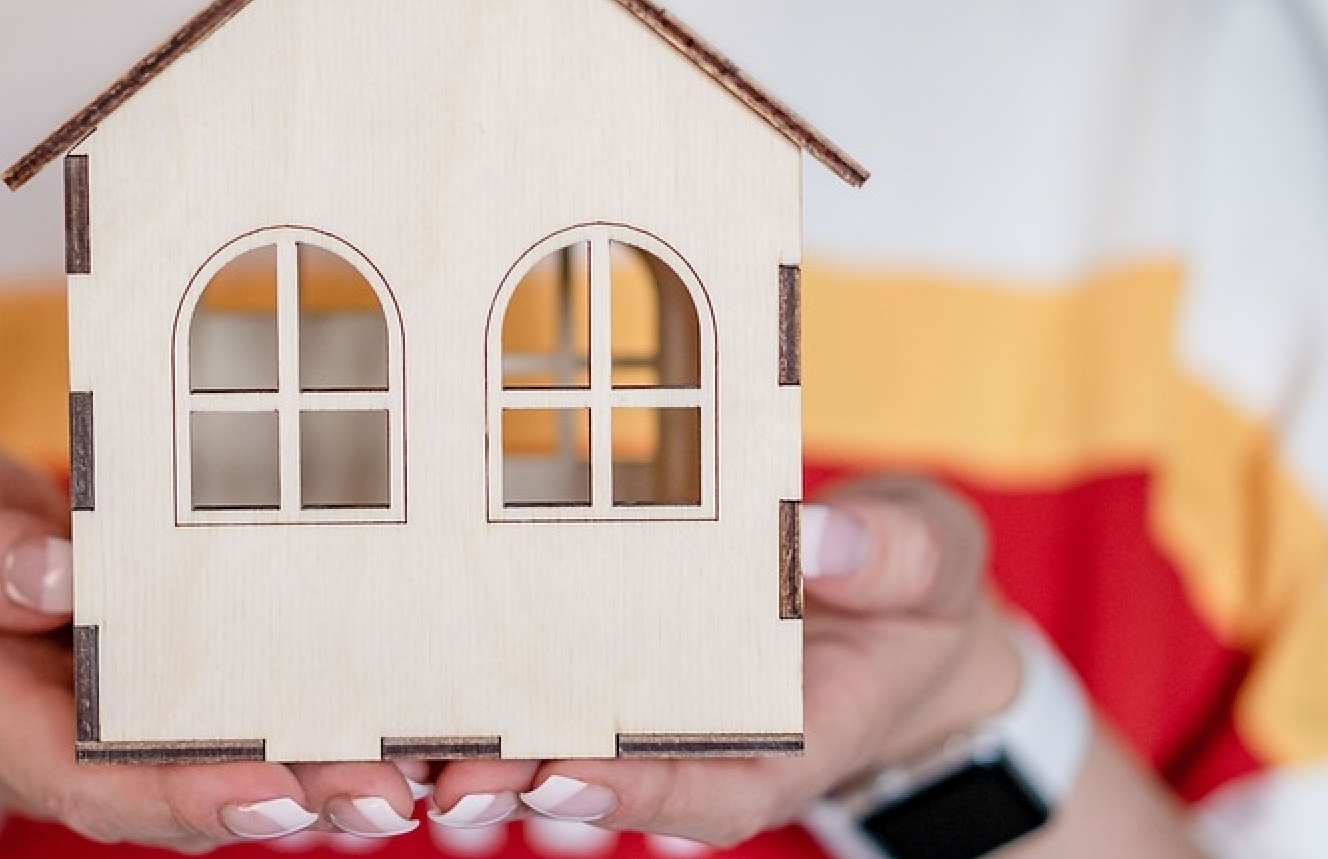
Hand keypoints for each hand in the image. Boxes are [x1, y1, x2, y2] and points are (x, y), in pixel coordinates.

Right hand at [0, 441, 424, 849]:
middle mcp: (99, 743)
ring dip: (338, 775)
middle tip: (384, 797)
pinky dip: (347, 717)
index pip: (99, 782)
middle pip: (199, 793)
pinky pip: (276, 709)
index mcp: (15, 719)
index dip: (184, 795)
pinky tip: (424, 714)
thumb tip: (51, 574)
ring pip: (253, 767)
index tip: (266, 795)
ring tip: (427, 772)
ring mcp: (157, 725)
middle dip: (296, 800)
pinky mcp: (208, 687)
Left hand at [423, 473, 1022, 845]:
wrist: (894, 606)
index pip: (712, 785)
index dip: (635, 791)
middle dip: (522, 784)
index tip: (560, 775)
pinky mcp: (607, 665)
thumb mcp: (934, 560)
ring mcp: (653, 711)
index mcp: (791, 736)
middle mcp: (707, 741)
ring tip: (393, 750)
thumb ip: (892, 555)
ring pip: (553, 745)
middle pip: (607, 779)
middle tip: (445, 779)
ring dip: (475, 751)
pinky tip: (398, 678)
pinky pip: (537, 687)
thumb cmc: (913, 585)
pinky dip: (473, 690)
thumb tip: (819, 535)